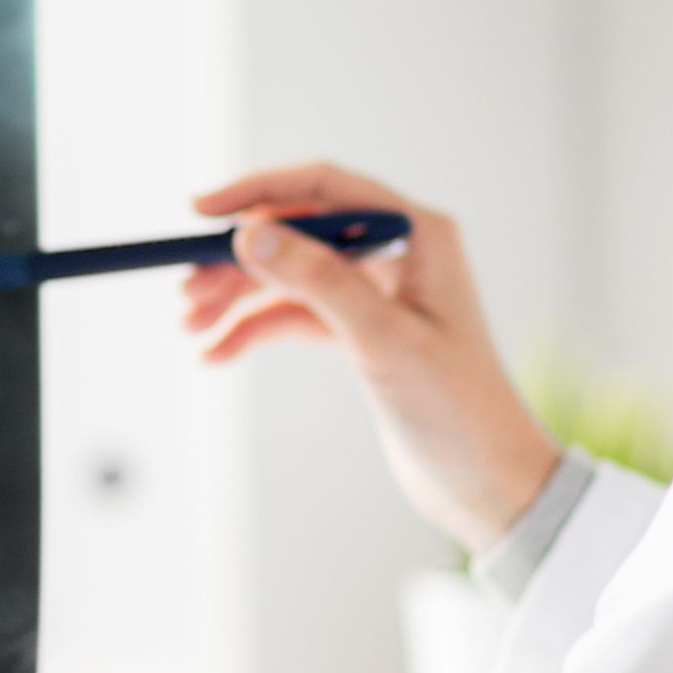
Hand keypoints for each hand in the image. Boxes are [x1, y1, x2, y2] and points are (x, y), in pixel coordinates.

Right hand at [180, 162, 560, 549]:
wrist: (487, 483)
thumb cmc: (455, 409)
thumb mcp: (381, 340)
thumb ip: (318, 280)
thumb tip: (249, 232)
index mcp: (418, 234)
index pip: (322, 189)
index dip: (257, 193)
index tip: (199, 211)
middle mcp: (400, 252)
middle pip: (298, 232)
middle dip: (238, 259)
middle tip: (185, 288)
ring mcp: (380, 292)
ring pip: (291, 275)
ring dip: (239, 298)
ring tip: (190, 327)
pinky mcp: (364, 332)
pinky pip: (296, 315)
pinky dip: (256, 330)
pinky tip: (217, 353)